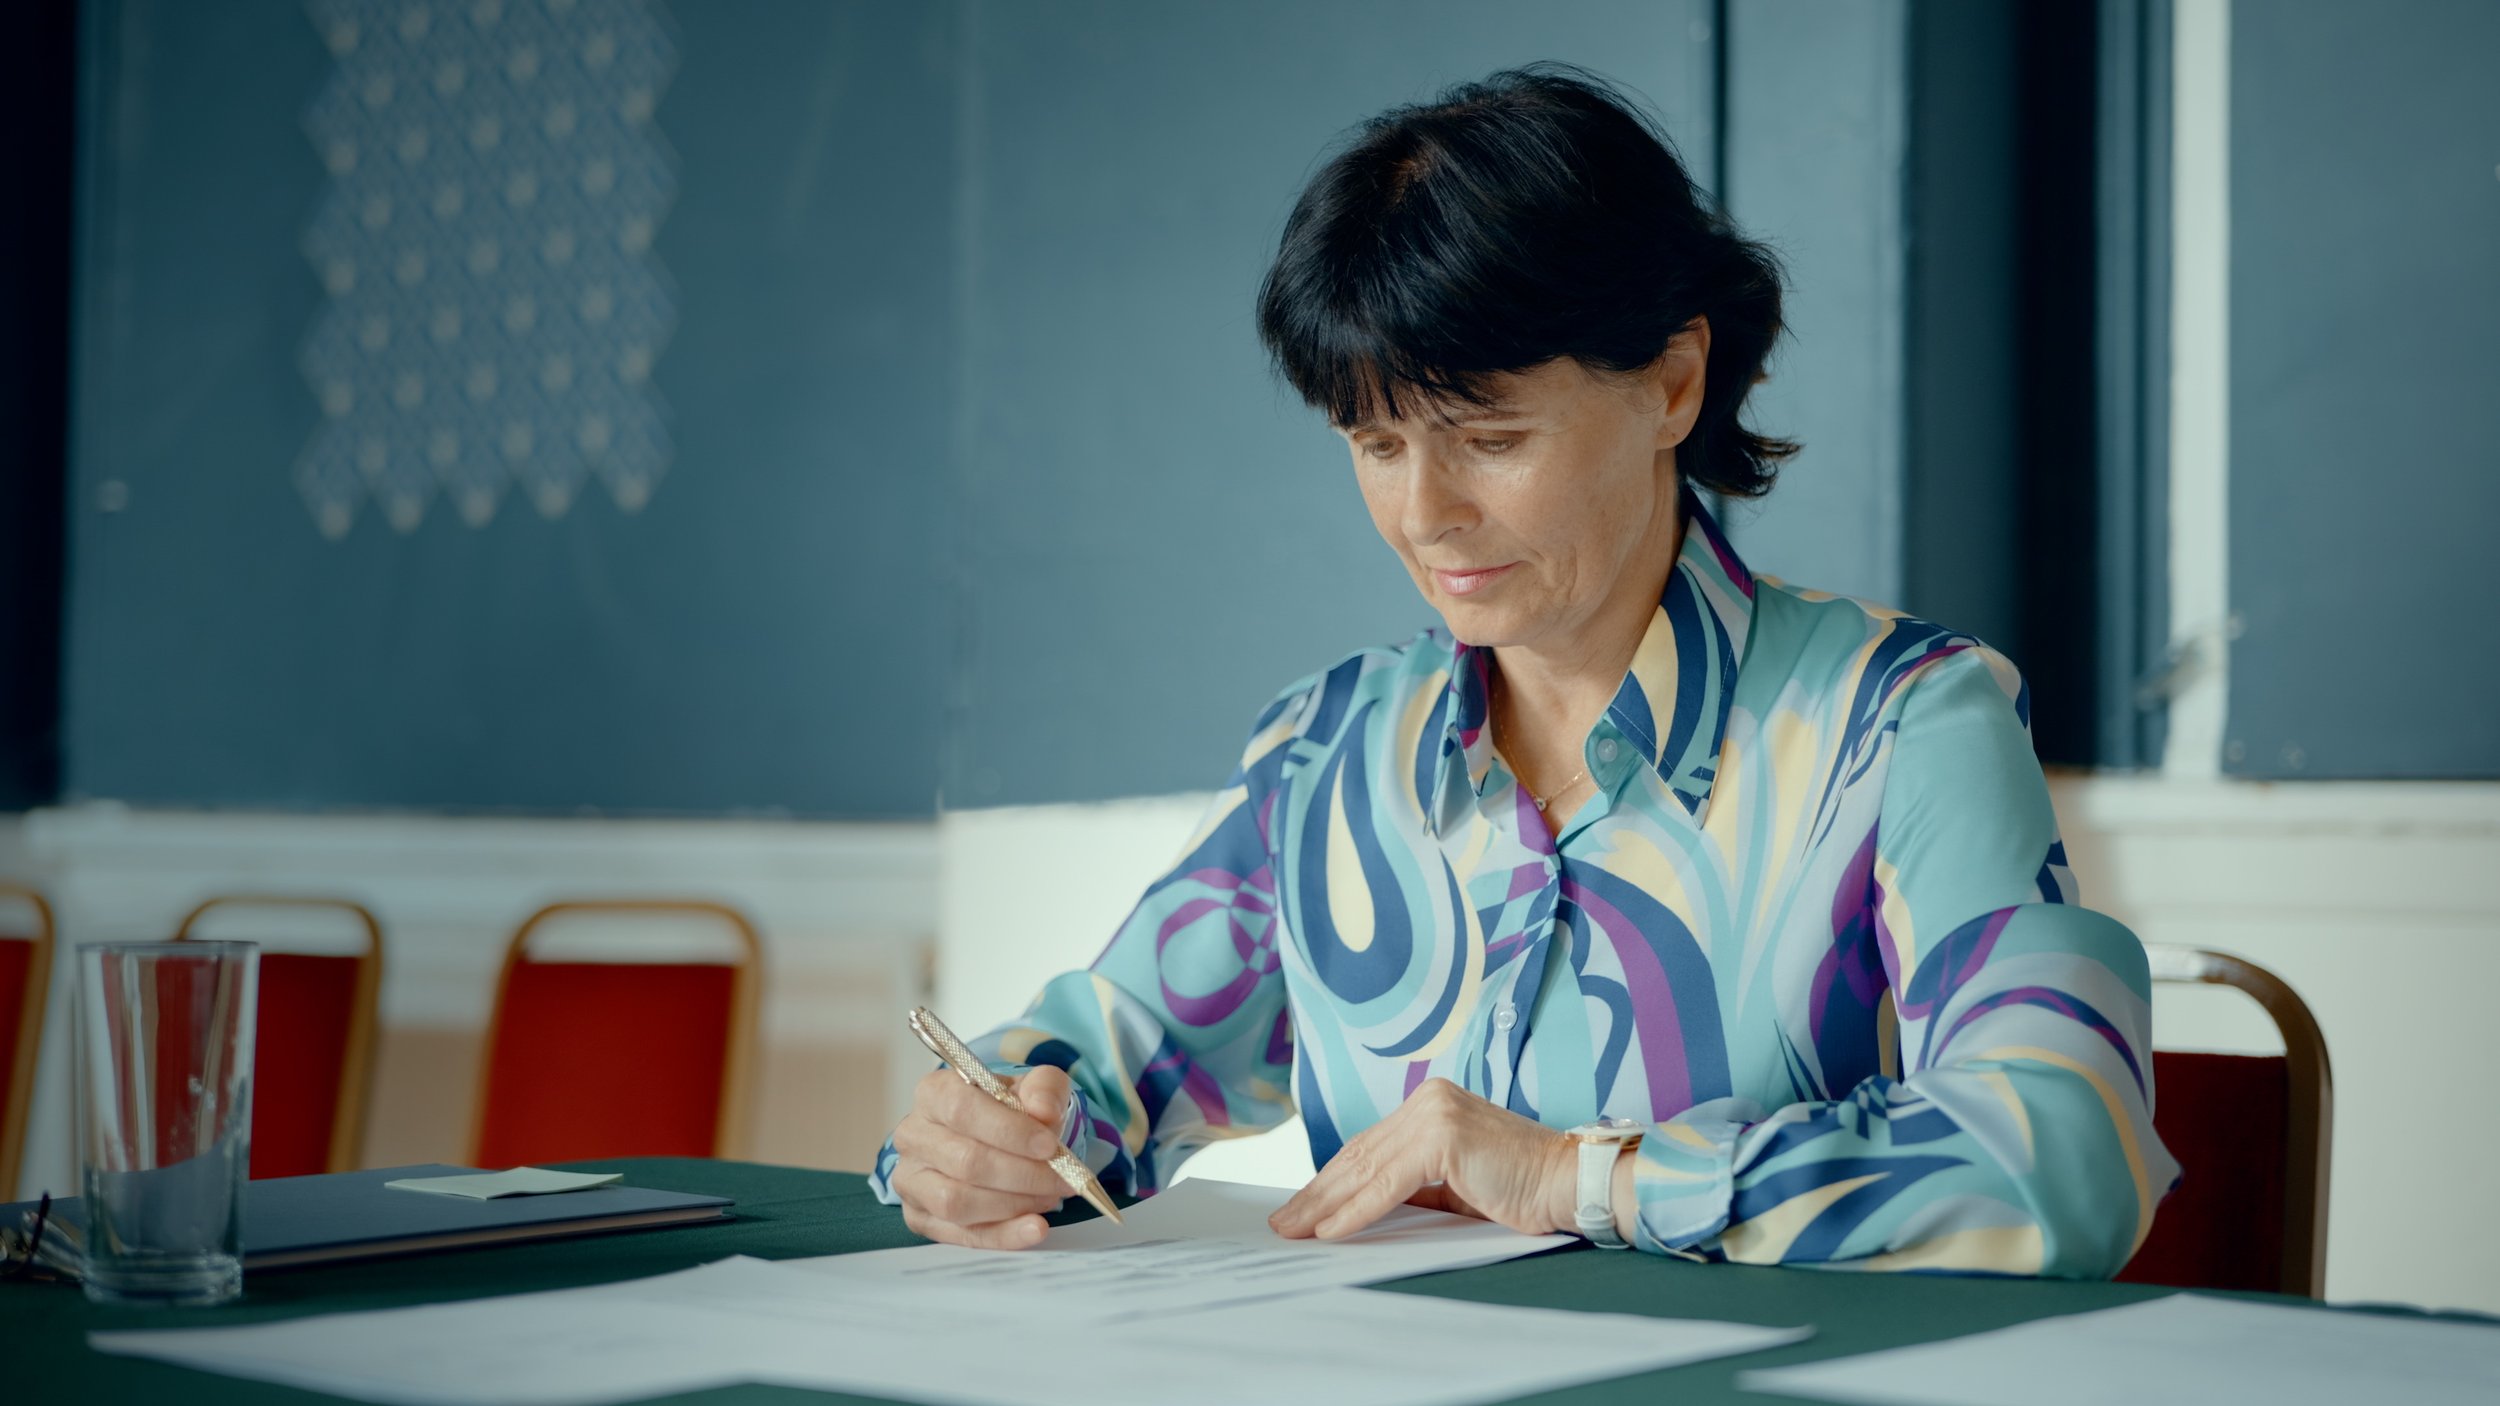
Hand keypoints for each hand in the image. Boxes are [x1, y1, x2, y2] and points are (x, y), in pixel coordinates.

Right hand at [889, 1064, 1074, 1249]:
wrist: (998, 1138)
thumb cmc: (1011, 1111)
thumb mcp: (1034, 1086)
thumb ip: (1044, 1089)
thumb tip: (1044, 1112)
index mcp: (934, 1093)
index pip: (963, 1110)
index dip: (1009, 1131)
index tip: (1049, 1146)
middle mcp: (914, 1136)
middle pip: (965, 1161)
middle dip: (1023, 1175)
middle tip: (1062, 1179)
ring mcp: (911, 1180)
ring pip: (957, 1201)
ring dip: (1013, 1205)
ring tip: (1049, 1198)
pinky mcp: (919, 1217)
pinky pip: (961, 1234)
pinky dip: (1003, 1235)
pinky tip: (1034, 1228)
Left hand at [1268, 1078, 1575, 1239]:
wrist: (1568, 1184)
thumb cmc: (1520, 1189)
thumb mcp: (1454, 1186)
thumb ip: (1414, 1187)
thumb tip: (1362, 1208)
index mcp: (1431, 1105)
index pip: (1368, 1147)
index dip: (1330, 1180)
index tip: (1301, 1208)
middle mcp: (1428, 1100)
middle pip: (1359, 1155)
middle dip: (1317, 1193)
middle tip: (1283, 1223)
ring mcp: (1435, 1114)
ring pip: (1366, 1168)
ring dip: (1325, 1204)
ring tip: (1295, 1229)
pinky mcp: (1443, 1136)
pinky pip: (1388, 1184)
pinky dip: (1356, 1210)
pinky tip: (1330, 1229)